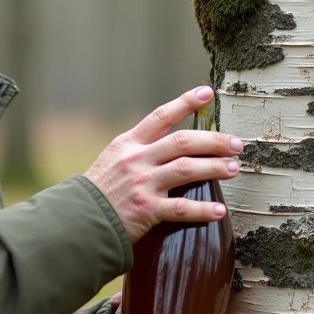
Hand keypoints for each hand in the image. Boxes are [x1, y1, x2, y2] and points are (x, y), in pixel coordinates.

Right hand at [85, 86, 241, 243]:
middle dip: (213, 140)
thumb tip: (173, 144)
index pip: (160, 116)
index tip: (206, 93)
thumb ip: (140, 150)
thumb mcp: (113, 160)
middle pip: (182, 142)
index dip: (185, 103)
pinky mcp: (146, 210)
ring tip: (233, 169)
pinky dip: (203, 209)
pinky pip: (181, 209)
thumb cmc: (99, 191)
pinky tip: (220, 211)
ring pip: (186, 169)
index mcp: (128, 144)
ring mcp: (142, 184)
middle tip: (236, 144)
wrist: (77, 221)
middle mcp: (136, 160)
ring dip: (214, 167)